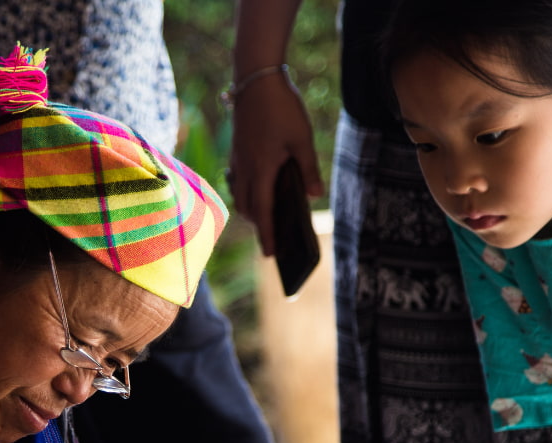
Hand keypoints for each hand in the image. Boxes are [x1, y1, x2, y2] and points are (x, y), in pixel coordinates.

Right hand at [228, 73, 322, 255]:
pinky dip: (246, 191)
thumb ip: (308, 170)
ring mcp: (238, 159)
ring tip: (266, 218)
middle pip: (249, 208)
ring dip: (251, 209)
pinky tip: (259, 189)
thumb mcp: (302, 140)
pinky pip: (238, 179)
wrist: (256, 78)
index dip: (267, 236)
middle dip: (259, 226)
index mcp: (262, 170)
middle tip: (273, 240)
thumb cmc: (282, 107)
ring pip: (241, 194)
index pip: (264, 212)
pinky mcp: (237, 149)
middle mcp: (246, 169)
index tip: (271, 255)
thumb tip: (314, 196)